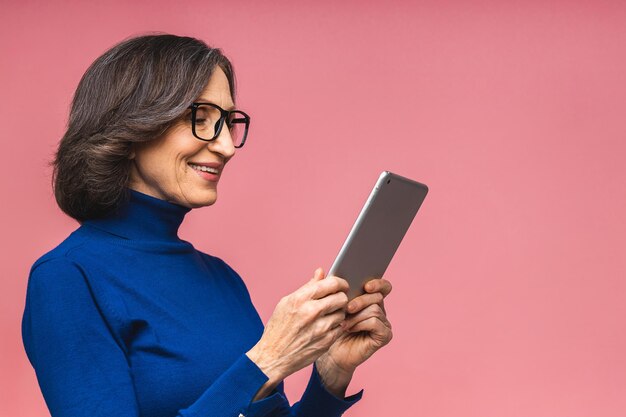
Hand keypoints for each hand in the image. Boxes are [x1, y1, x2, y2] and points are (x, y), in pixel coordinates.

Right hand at [246, 267, 349, 386]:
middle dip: (341, 297)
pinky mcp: (326, 342)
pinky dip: (336, 326)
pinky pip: (340, 327)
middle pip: (341, 297)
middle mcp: (312, 312)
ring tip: (328, 315)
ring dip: (338, 312)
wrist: (273, 357)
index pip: (331, 284)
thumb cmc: (278, 328)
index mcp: (301, 299)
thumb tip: (320, 272)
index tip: (341, 285)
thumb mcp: (286, 303)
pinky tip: (326, 327)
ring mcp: (320, 328)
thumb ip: (307, 287)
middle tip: (336, 300)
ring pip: (343, 312)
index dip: (340, 282)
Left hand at [317, 273, 392, 375]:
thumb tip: (319, 270)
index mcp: (369, 299)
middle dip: (361, 300)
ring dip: (357, 315)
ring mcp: (383, 323)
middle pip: (378, 296)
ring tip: (344, 322)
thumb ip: (322, 287)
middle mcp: (379, 309)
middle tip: (347, 308)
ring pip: (376, 309)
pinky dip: (361, 324)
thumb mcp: (325, 304)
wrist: (329, 353)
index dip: (378, 283)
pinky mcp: (384, 335)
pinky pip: (376, 323)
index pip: (382, 286)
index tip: (366, 286)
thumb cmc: (329, 328)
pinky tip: (350, 329)